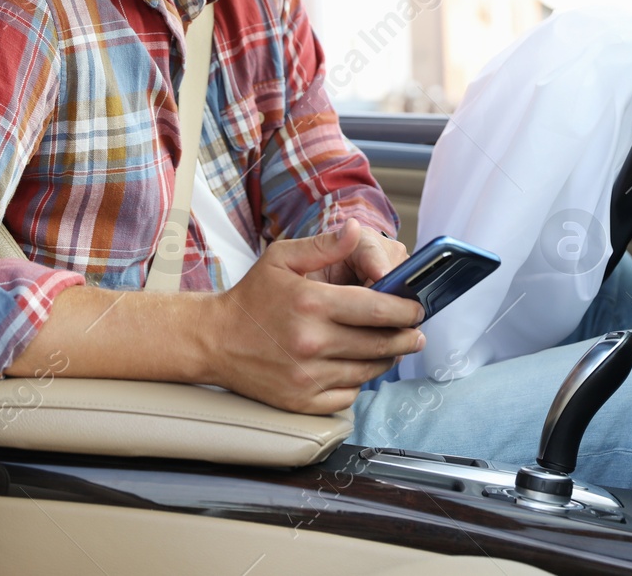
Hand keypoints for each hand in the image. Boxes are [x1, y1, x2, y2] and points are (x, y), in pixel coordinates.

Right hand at [202, 220, 424, 412]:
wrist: (214, 340)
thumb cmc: (252, 297)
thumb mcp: (281, 258)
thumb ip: (324, 245)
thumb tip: (357, 229)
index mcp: (312, 303)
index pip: (378, 309)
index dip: (406, 309)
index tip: (417, 308)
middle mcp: (311, 342)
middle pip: (381, 344)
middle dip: (407, 337)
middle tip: (416, 332)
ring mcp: (307, 376)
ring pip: (368, 372)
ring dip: (386, 359)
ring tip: (392, 347)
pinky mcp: (301, 401)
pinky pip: (348, 396)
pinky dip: (358, 383)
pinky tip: (356, 367)